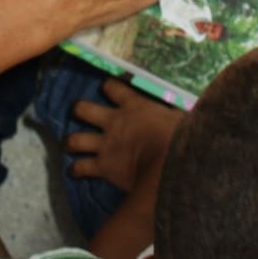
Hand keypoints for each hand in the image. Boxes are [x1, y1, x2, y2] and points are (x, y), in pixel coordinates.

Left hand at [66, 78, 184, 191]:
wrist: (169, 165)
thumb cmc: (181, 138)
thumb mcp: (179, 117)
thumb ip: (173, 114)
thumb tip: (188, 111)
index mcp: (134, 105)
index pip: (113, 87)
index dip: (108, 86)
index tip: (108, 87)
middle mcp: (114, 122)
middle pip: (83, 109)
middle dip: (78, 110)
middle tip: (79, 113)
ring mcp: (105, 145)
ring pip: (75, 139)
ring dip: (71, 142)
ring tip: (69, 145)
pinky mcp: (103, 167)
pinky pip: (81, 168)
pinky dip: (76, 170)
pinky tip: (74, 172)